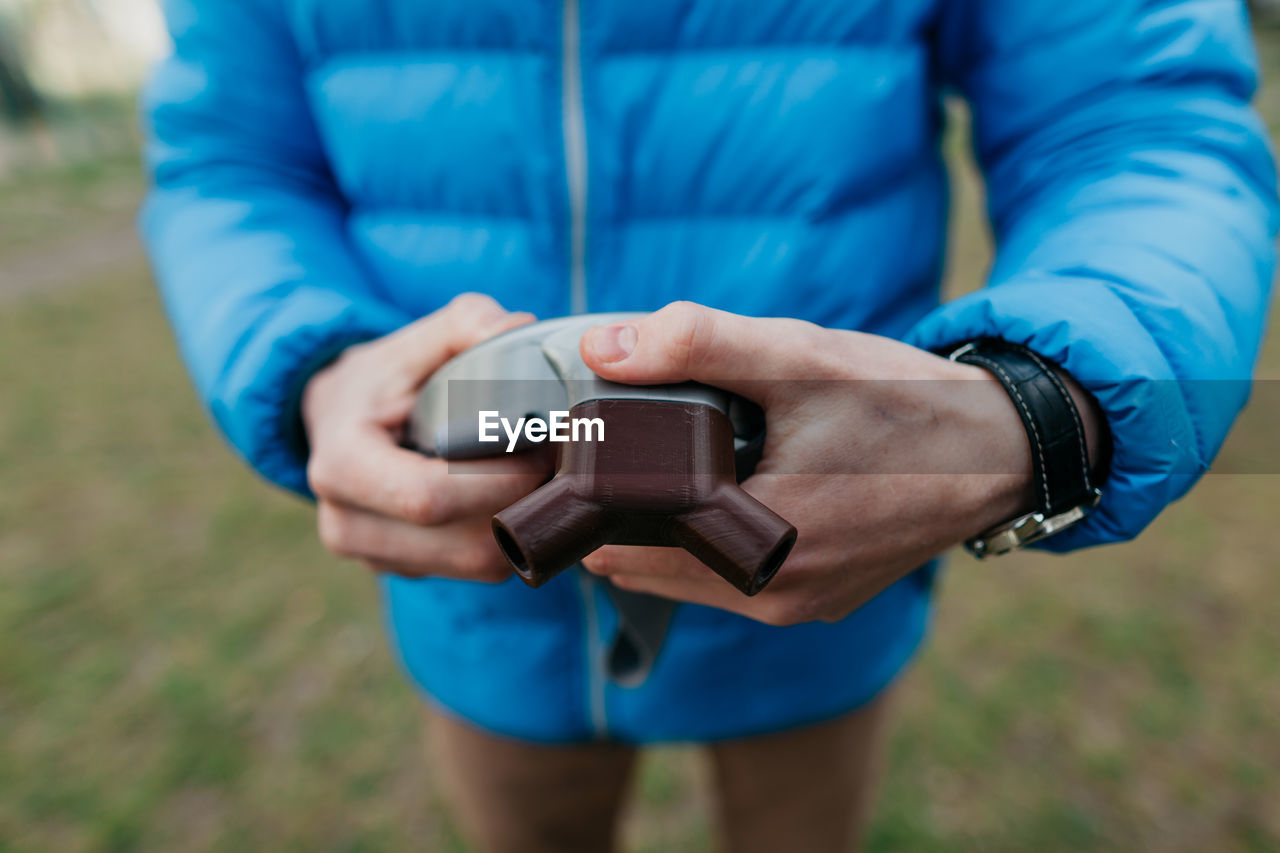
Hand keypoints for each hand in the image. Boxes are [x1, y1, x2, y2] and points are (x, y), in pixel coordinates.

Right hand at [303, 294, 550, 579]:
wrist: (334, 420)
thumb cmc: (381, 378)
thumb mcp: (415, 340)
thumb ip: (468, 324)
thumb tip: (522, 330)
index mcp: (343, 465)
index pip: (429, 498)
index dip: (497, 481)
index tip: (541, 448)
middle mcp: (347, 523)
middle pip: (463, 544)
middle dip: (523, 508)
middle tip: (560, 466)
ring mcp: (374, 557)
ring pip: (476, 566)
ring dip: (522, 529)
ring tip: (546, 482)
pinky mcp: (402, 571)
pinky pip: (472, 570)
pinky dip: (506, 540)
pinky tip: (518, 500)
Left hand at [578, 302, 1100, 625]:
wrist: (1002, 446)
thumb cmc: (902, 400)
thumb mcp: (797, 358)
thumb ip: (696, 344)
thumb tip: (600, 348)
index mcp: (763, 544)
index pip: (629, 546)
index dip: (591, 506)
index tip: (573, 463)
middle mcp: (779, 594)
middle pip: (654, 567)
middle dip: (621, 520)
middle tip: (605, 461)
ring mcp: (804, 605)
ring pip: (693, 579)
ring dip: (664, 536)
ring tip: (647, 475)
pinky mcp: (825, 600)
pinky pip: (738, 580)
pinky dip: (710, 545)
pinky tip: (708, 499)